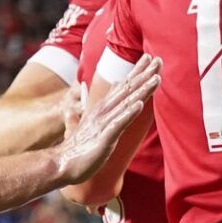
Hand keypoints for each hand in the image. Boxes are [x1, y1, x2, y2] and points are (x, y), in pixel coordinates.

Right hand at [53, 55, 160, 184]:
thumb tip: (87, 105)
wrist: (62, 165)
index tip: (149, 58)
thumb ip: (95, 111)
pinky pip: (118, 124)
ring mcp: (104, 124)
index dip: (137, 72)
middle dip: (144, 74)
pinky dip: (128, 113)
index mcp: (103, 109)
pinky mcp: (104, 139)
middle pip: (127, 90)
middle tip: (159, 59)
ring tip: (156, 77)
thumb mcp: (88, 125)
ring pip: (126, 103)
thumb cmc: (79, 148)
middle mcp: (104, 112)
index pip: (123, 87)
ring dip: (141, 90)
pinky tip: (139, 104)